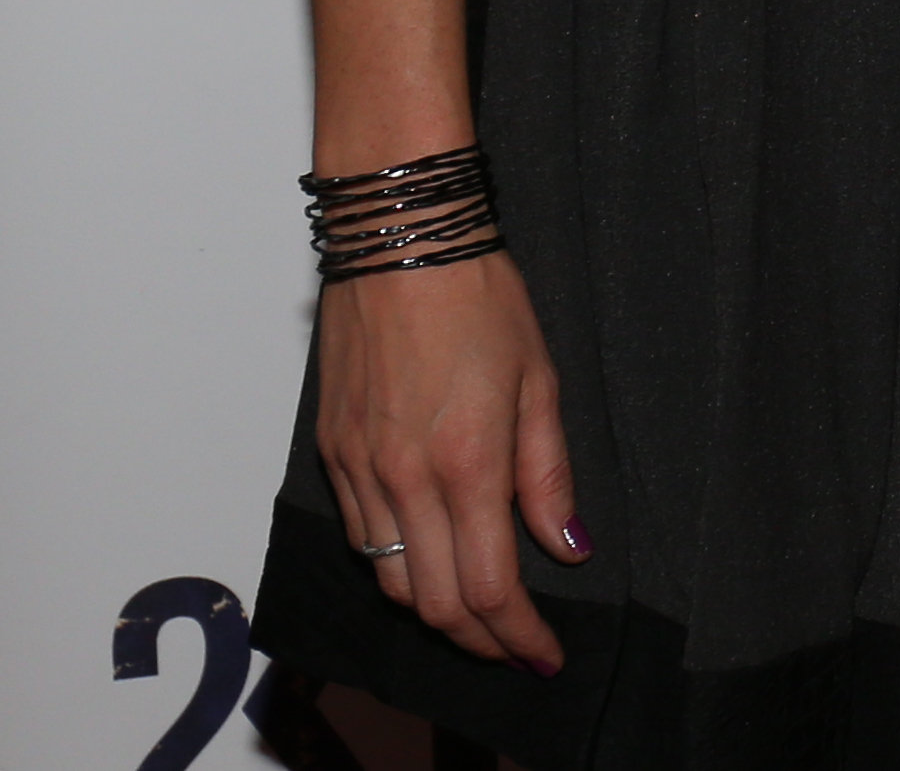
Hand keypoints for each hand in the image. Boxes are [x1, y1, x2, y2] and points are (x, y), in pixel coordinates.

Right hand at [315, 250, 585, 671]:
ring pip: (389, 578)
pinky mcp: (331, 453)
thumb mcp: (540, 382)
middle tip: (514, 645)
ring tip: (477, 612)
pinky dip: (395, 563)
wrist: (399, 245)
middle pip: (431, 602)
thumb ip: (549, 476)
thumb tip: (567, 548)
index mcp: (466, 464)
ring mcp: (358, 469)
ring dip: (432, 609)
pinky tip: (427, 554)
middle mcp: (403, 479)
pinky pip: (360, 536)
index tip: (543, 654)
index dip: (516, 635)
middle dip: (476, 638)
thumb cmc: (480, 299)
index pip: (487, 588)